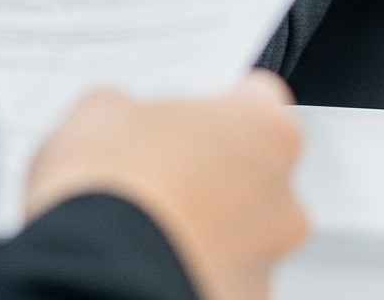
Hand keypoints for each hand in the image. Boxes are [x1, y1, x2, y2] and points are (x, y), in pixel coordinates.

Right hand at [25, 73, 307, 299]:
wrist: (102, 277)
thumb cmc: (116, 190)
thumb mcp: (102, 113)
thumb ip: (131, 109)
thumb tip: (117, 121)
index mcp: (265, 129)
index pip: (254, 101)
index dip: (210, 112)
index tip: (179, 124)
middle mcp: (282, 197)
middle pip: (256, 175)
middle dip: (212, 177)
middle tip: (157, 182)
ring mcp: (265, 261)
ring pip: (242, 237)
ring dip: (203, 233)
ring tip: (144, 234)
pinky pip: (221, 282)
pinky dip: (192, 275)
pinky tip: (148, 267)